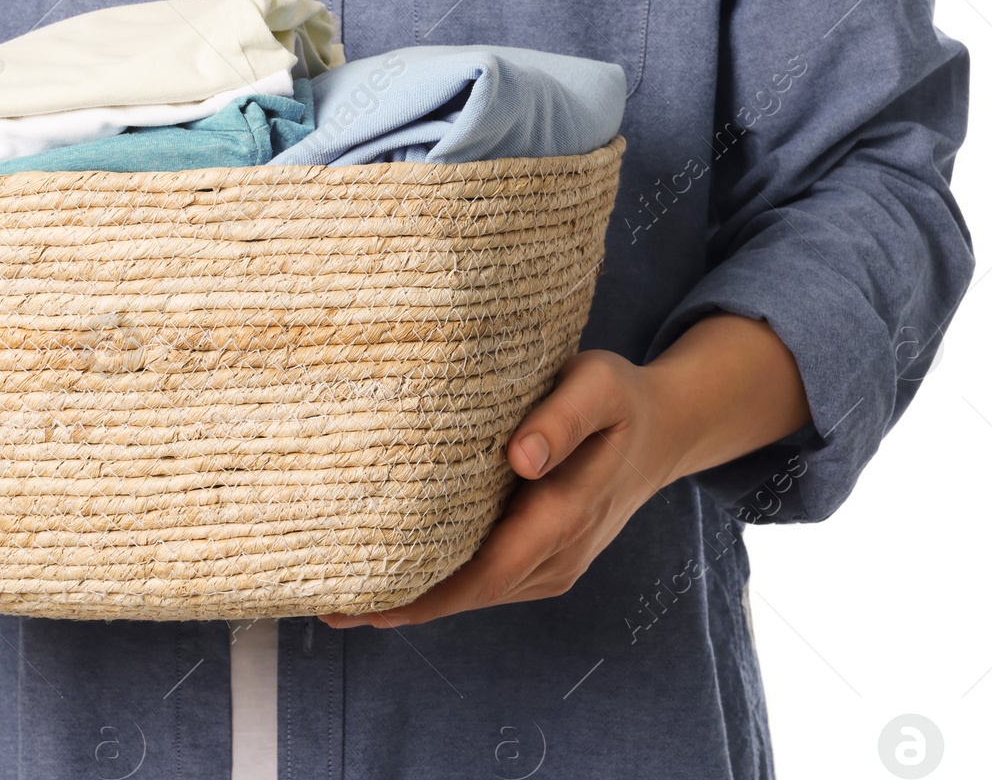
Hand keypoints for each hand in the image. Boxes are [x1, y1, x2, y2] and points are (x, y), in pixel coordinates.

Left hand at [319, 314, 809, 627]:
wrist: (664, 431)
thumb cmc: (620, 398)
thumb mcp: (598, 385)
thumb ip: (562, 416)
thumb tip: (522, 457)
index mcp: (567, 514)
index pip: (486, 571)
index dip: (425, 595)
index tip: (366, 601)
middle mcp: (560, 554)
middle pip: (471, 594)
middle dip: (402, 605)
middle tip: (327, 603)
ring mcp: (555, 564)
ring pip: (477, 594)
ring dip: (417, 600)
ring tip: (344, 594)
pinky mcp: (546, 559)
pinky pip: (488, 581)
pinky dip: (443, 586)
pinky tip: (397, 577)